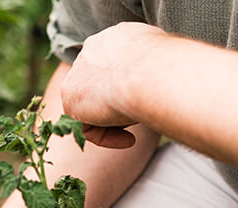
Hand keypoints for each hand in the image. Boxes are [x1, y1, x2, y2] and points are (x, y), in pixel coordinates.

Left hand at [61, 22, 166, 147]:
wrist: (150, 73)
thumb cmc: (167, 68)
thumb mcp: (165, 60)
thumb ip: (152, 69)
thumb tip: (161, 84)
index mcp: (115, 38)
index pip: (112, 67)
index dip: (126, 89)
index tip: (144, 102)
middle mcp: (92, 50)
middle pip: (100, 88)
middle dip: (117, 106)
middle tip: (140, 117)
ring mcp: (78, 73)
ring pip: (93, 107)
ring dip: (115, 122)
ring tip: (139, 123)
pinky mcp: (70, 96)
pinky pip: (86, 126)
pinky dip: (107, 137)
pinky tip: (130, 139)